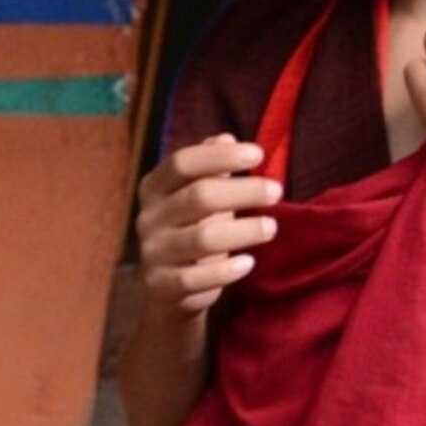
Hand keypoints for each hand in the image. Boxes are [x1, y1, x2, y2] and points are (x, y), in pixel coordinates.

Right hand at [135, 134, 282, 317]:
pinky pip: (197, 278)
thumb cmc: (190, 229)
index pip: (182, 163)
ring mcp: (153, 253)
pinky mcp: (162, 286)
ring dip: (243, 231)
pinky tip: (248, 263)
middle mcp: (148, 219)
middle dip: (244, 191)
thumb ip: (209, 168)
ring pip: (202, 238)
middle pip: (199, 197)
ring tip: (271, 227)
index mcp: (154, 189)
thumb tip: (225, 137)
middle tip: (277, 191)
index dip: (220, 156)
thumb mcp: (197, 193)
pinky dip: (226, 271)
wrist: (166, 288)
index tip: (258, 155)